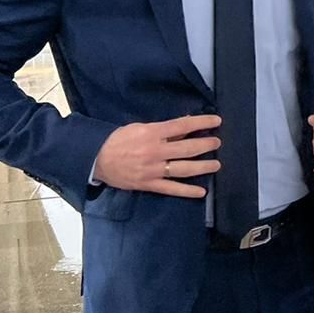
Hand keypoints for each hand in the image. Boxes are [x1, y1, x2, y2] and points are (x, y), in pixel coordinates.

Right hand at [93, 115, 220, 197]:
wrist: (96, 158)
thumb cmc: (119, 139)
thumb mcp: (140, 127)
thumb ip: (163, 129)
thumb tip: (185, 126)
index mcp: (152, 133)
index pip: (182, 126)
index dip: (201, 122)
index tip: (217, 120)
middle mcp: (155, 151)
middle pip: (187, 148)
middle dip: (205, 145)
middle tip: (217, 143)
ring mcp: (153, 170)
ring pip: (183, 169)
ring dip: (202, 167)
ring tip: (216, 164)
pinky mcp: (148, 184)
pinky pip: (171, 189)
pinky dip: (187, 191)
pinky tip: (201, 192)